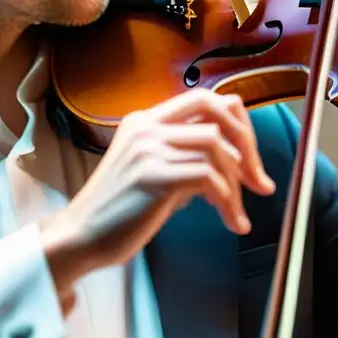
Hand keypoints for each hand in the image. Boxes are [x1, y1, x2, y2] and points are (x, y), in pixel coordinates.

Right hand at [40, 88, 275, 299]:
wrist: (79, 239)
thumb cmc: (120, 213)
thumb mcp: (154, 172)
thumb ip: (186, 157)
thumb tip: (235, 159)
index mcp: (146, 120)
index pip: (207, 99)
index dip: (238, 124)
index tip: (250, 159)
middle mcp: (147, 126)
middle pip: (217, 108)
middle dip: (248, 144)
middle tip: (259, 181)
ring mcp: (147, 148)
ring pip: (217, 148)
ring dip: (238, 185)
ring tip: (237, 214)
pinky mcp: (151, 175)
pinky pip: (209, 178)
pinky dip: (229, 202)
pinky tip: (231, 221)